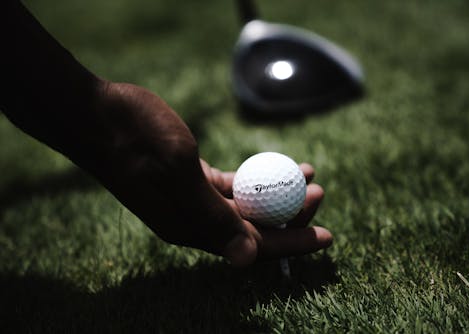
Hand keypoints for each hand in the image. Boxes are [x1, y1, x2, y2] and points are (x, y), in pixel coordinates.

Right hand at [65, 81, 332, 265]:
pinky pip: (232, 185)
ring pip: (247, 206)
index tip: (329, 236)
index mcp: (193, 228)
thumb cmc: (136, 140)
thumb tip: (247, 259)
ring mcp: (193, 200)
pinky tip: (276, 163)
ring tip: (309, 175)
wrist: (97, 118)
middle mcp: (195, 220)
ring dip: (278, 193)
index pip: (255, 246)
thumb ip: (213, 215)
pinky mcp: (191, 178)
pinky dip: (256, 177)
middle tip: (320, 193)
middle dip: (292, 215)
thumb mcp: (178, 172)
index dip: (294, 243)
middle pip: (255, 227)